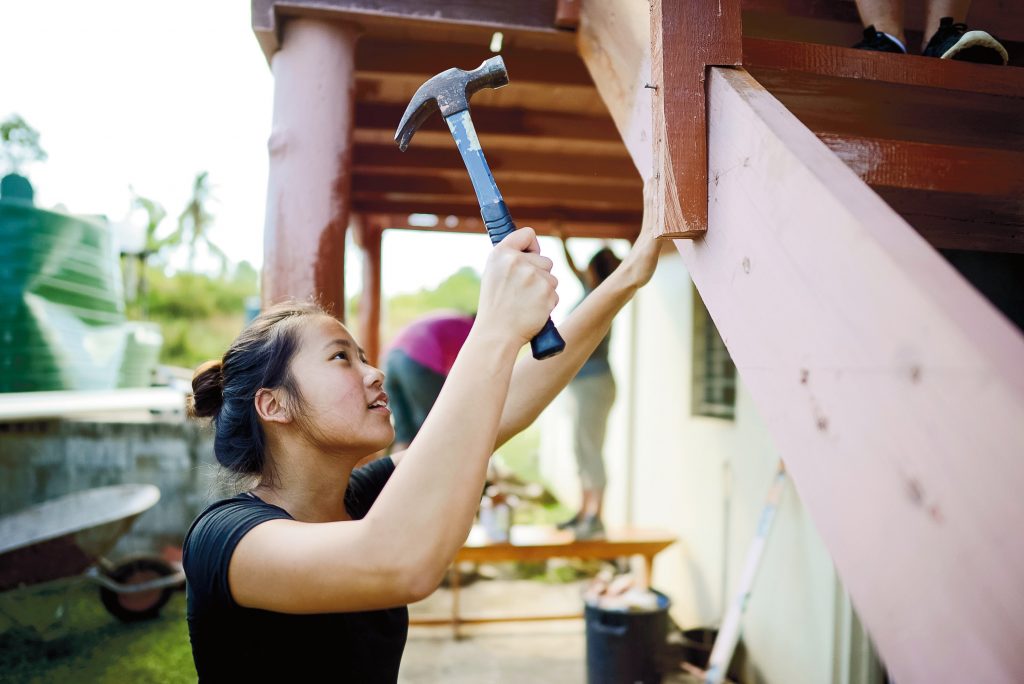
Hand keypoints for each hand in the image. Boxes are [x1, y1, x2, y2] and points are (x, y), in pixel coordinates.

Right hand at [475, 227, 558, 345]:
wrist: (497, 334)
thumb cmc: (495, 307)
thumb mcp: (493, 275)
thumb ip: (511, 259)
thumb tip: (532, 251)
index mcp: (501, 254)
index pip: (527, 234)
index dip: (532, 247)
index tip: (530, 256)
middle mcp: (517, 261)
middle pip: (545, 260)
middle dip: (539, 275)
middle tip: (522, 292)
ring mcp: (534, 276)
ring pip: (552, 278)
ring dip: (544, 290)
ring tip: (525, 303)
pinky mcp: (547, 292)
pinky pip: (555, 294)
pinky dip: (547, 303)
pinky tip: (532, 311)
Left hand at [616, 178, 663, 288]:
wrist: (627, 280)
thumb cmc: (638, 269)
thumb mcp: (649, 254)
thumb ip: (656, 240)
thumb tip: (663, 227)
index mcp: (650, 227)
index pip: (654, 202)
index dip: (656, 186)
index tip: (658, 169)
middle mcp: (650, 226)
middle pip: (653, 200)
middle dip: (655, 184)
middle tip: (658, 166)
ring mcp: (649, 232)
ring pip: (653, 207)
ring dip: (655, 193)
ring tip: (656, 179)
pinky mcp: (651, 239)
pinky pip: (656, 218)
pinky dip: (657, 208)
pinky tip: (659, 207)